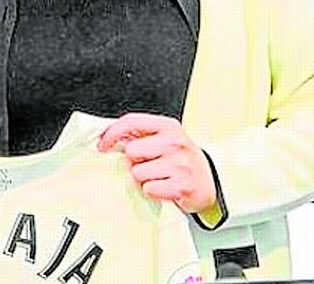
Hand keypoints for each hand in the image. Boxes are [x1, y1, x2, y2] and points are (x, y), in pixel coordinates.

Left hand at [98, 113, 216, 213]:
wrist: (210, 180)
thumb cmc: (182, 159)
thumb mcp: (165, 139)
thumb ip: (140, 135)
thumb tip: (109, 138)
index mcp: (168, 126)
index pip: (131, 121)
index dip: (111, 133)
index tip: (103, 145)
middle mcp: (174, 142)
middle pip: (131, 151)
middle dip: (134, 161)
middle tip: (147, 165)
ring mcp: (179, 164)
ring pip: (137, 173)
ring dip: (143, 179)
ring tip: (158, 177)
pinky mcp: (181, 186)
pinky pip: (149, 189)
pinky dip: (153, 191)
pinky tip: (164, 187)